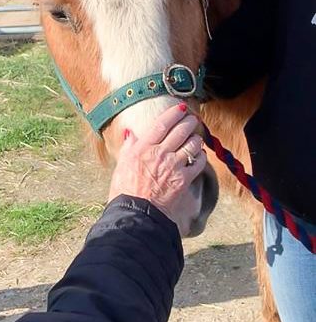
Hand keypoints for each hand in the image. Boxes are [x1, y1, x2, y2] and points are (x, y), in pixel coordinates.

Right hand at [108, 104, 206, 231]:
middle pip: (180, 130)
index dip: (173, 113)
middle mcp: (160, 153)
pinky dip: (201, 156)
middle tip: (192, 118)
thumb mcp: (121, 165)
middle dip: (189, 122)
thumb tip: (129, 133)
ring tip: (196, 137)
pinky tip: (199, 156)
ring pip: (192, 144)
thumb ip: (129, 147)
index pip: (162, 123)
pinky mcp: (184, 180)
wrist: (136, 214)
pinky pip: (198, 162)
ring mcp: (173, 166)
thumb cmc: (125, 191)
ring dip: (196, 138)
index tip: (180, 108)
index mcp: (143, 148)